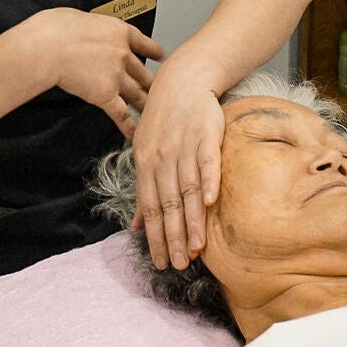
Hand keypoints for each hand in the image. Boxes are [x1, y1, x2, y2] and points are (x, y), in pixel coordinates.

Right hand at [28, 8, 163, 137]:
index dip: (154, 52)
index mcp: (119, 32)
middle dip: (151, 84)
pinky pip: (122, 114)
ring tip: (152, 114)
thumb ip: (93, 29)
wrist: (49, 45)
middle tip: (157, 91)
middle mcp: (123, 55)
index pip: (144, 44)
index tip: (161, 56)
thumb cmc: (57, 28)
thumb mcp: (82, 17)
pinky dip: (130, 126)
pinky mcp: (105, 95)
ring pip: (138, 95)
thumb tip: (86, 32)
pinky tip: (135, 133)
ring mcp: (117, 77)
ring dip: (145, 106)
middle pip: (143, 73)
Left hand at [129, 69, 224, 270]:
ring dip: (192, 220)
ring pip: (187, 189)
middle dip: (173, 237)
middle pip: (168, 203)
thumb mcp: (144, 151)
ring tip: (196, 248)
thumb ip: (143, 190)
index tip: (160, 262)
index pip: (149, 207)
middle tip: (178, 265)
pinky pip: (208, 162)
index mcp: (145, 164)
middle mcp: (163, 158)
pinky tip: (210, 202)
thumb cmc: (163, 119)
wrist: (183, 80)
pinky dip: (209, 181)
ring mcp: (184, 147)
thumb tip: (136, 227)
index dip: (155, 236)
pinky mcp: (207, 135)